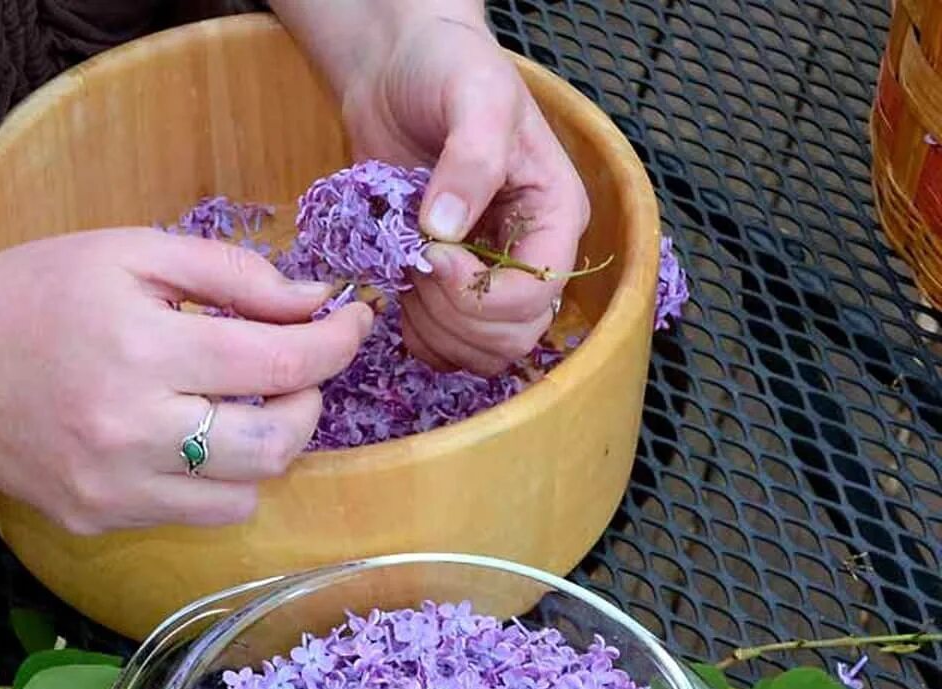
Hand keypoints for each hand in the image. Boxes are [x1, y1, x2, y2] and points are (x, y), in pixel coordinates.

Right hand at [0, 229, 371, 533]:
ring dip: (268, 448)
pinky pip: (198, 513)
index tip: (353, 322)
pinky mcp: (102, 520)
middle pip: (276, 446)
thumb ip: (231, 274)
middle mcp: (132, 431)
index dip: (336, 343)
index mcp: (140, 347)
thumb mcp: (128, 251)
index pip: (279, 364)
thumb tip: (315, 303)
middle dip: (309, 404)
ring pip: (247, 493)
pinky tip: (193, 438)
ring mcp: (115, 488)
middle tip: (295, 371)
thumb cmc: (33, 293)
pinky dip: (219, 477)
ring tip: (240, 404)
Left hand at [337, 6, 589, 374]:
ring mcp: (491, 279)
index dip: (481, 294)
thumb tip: (448, 229)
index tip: (432, 254)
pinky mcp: (452, 293)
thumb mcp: (471, 95)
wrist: (399, 73)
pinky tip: (400, 299)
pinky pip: (447, 350)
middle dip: (457, 315)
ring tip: (407, 275)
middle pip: (514, 336)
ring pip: (483, 353)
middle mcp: (531, 256)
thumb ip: (472, 157)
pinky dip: (420, 339)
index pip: (538, 294)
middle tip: (416, 265)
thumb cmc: (446, 70)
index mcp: (555, 216)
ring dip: (436, 332)